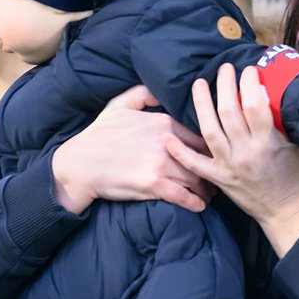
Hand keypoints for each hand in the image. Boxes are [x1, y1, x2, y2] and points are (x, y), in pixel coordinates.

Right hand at [50, 84, 215, 213]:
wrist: (81, 164)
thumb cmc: (98, 135)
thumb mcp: (119, 105)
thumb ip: (143, 94)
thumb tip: (159, 92)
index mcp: (163, 123)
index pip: (197, 135)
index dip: (208, 147)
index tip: (213, 155)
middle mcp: (167, 143)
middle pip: (200, 158)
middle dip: (211, 169)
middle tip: (217, 177)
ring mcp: (161, 165)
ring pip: (196, 178)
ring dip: (206, 189)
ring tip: (210, 194)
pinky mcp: (154, 185)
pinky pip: (183, 196)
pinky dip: (195, 203)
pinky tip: (200, 206)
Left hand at [166, 64, 298, 256]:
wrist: (286, 212)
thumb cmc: (298, 177)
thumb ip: (291, 122)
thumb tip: (283, 92)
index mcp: (267, 143)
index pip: (255, 106)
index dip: (250, 84)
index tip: (250, 70)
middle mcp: (245, 153)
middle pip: (228, 112)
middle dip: (225, 86)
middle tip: (224, 69)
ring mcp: (228, 166)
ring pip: (209, 131)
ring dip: (201, 105)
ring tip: (198, 84)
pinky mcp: (218, 178)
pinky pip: (194, 164)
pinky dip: (180, 152)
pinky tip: (167, 137)